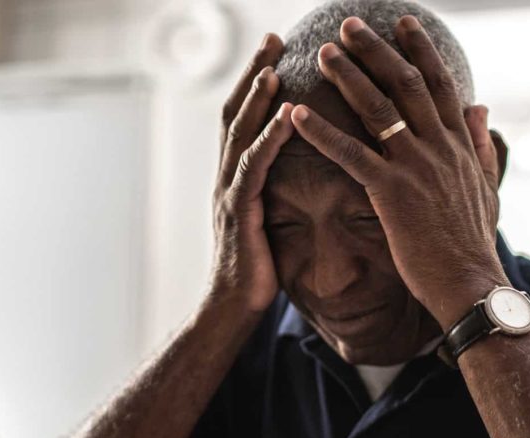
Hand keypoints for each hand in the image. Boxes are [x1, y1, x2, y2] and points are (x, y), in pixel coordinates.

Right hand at [207, 34, 296, 315]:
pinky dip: (269, 138)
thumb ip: (275, 189)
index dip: (255, 79)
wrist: (233, 308)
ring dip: (257, 98)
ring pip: (240, 134)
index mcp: (235, 175)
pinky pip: (253, 167)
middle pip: (236, 111)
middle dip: (253, 72)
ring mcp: (228, 192)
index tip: (275, 47)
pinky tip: (286, 116)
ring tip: (275, 67)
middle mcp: (226, 176)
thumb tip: (303, 169)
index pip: (244, 115)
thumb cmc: (258, 268)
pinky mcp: (239, 212)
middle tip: (273, 37)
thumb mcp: (268, 219)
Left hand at [288, 15, 506, 327]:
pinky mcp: (391, 193)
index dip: (420, 51)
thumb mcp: (487, 187)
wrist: (469, 284)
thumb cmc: (472, 244)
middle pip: (406, 84)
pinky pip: (350, 154)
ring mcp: (416, 167)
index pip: (440, 84)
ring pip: (378, 109)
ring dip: (347, 76)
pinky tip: (297, 114)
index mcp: (459, 145)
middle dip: (376, 50)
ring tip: (322, 52)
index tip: (403, 24)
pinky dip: (322, 131)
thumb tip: (482, 108)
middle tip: (349, 25)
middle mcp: (439, 146)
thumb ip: (481, 145)